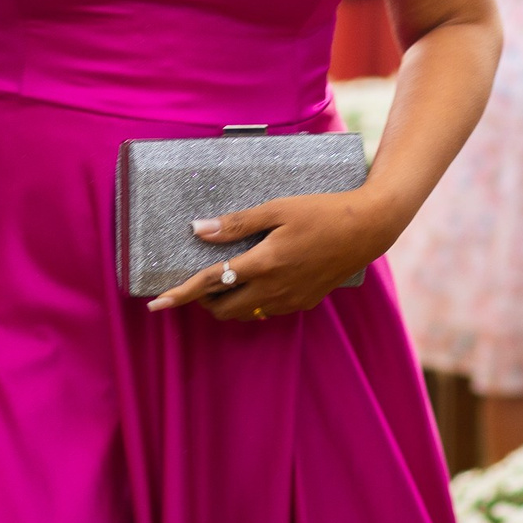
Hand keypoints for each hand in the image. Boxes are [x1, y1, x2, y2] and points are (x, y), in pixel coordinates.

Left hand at [145, 189, 398, 321]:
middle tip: (196, 279)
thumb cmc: (321, 211)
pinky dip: (251, 301)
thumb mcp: (277, 209)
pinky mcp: (304, 302)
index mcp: (264, 264)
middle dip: (203, 300)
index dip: (180, 294)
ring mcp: (290, 300)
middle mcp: (274, 290)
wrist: (367, 229)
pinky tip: (256, 278)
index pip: (211, 284)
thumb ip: (236, 223)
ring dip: (228, 302)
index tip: (155, 304)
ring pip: (245, 313)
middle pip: (223, 309)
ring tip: (224, 277)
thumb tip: (198, 230)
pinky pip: (266, 310)